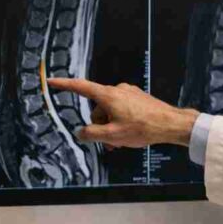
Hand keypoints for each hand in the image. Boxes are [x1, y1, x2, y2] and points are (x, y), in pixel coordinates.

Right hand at [46, 77, 198, 147]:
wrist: (171, 124)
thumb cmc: (144, 127)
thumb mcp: (112, 136)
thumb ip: (91, 134)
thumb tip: (80, 132)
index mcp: (108, 96)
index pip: (80, 87)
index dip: (64, 85)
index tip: (51, 82)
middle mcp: (117, 90)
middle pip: (97, 108)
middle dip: (100, 125)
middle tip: (110, 141)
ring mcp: (128, 93)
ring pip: (110, 111)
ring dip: (112, 126)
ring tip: (122, 141)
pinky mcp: (137, 99)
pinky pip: (122, 110)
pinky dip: (121, 122)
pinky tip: (130, 134)